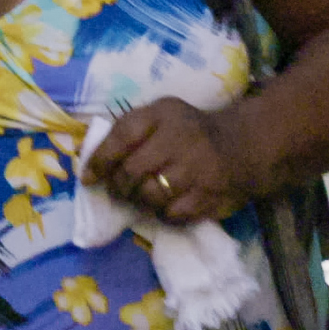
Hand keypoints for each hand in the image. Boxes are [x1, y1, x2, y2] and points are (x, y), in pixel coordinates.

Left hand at [83, 98, 257, 224]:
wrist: (243, 145)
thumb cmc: (188, 132)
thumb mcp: (160, 116)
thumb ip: (127, 130)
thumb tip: (85, 155)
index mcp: (163, 115)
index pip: (122, 136)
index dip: (99, 160)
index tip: (88, 177)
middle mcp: (180, 140)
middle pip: (132, 172)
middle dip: (118, 186)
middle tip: (118, 189)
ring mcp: (197, 170)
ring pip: (150, 196)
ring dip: (139, 201)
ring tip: (142, 195)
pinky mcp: (210, 196)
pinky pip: (173, 214)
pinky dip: (163, 213)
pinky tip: (166, 204)